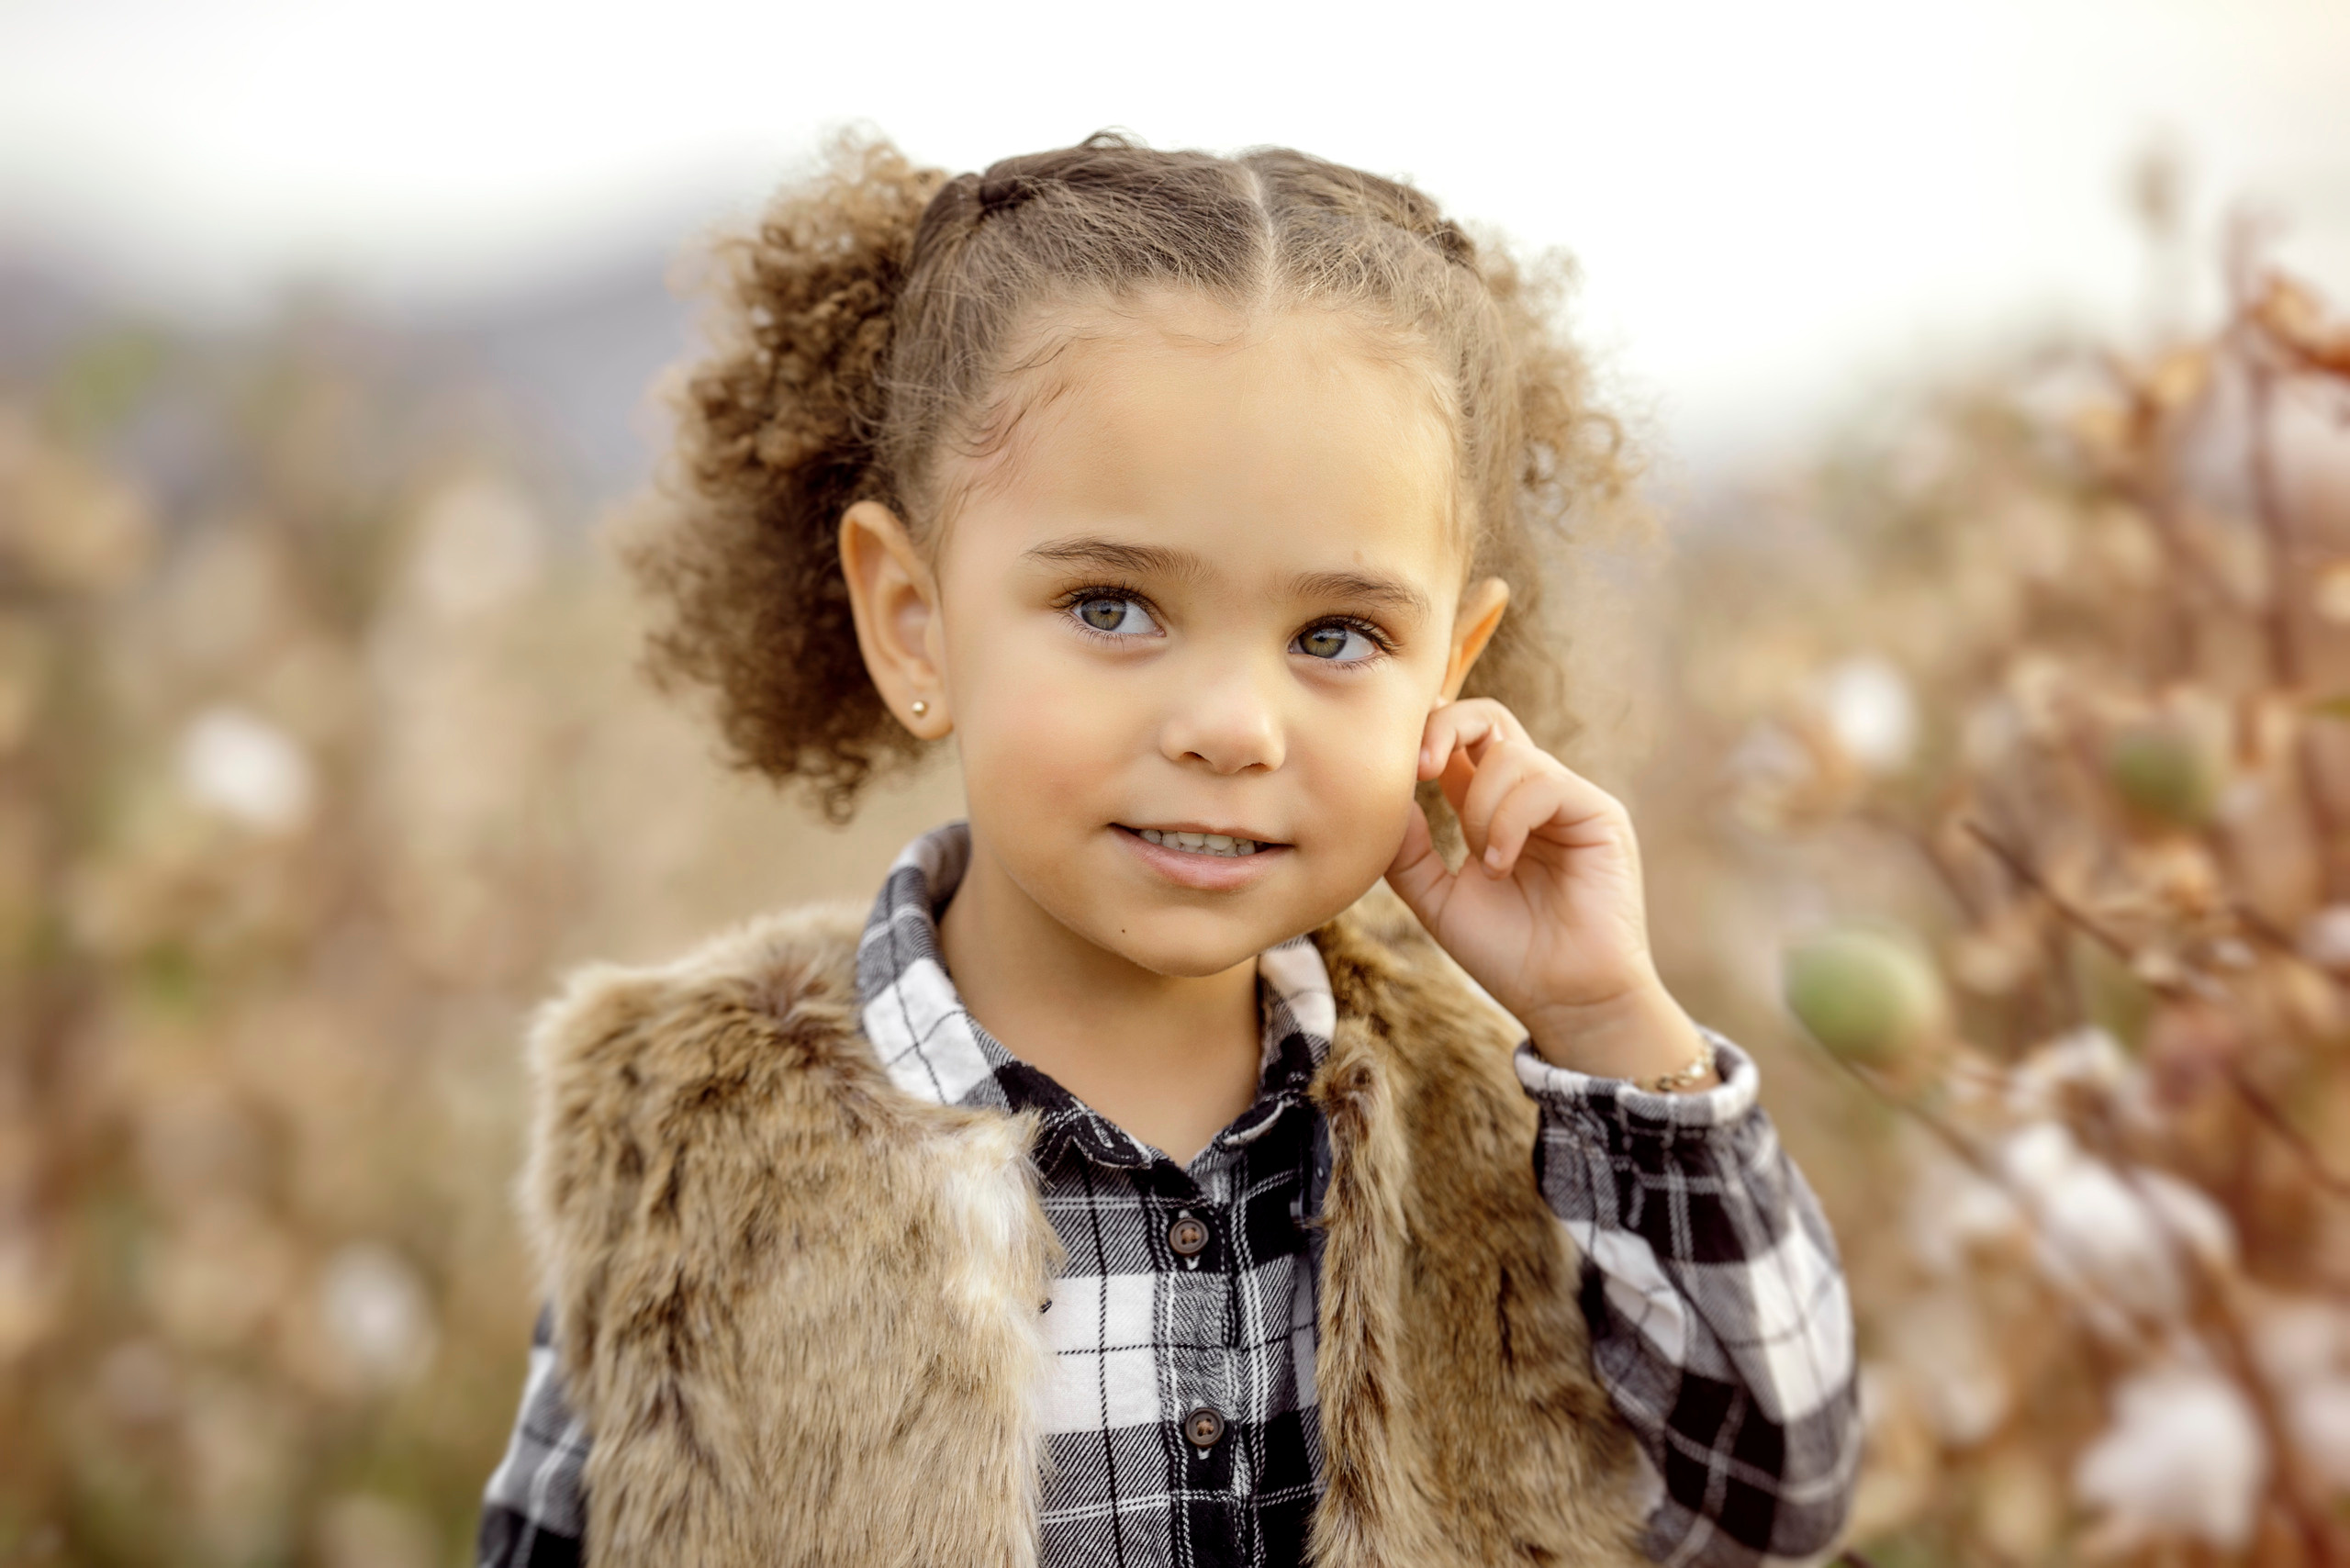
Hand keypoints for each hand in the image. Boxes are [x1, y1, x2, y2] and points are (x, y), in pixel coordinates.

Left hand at [1383, 699, 1713, 1086]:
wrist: (1564, 1000)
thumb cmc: (1506, 955)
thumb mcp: (1436, 899)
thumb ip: (1407, 851)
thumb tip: (1386, 797)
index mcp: (1489, 808)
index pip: (1458, 740)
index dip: (1425, 736)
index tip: (1400, 770)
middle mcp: (1529, 795)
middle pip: (1490, 717)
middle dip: (1446, 727)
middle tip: (1419, 768)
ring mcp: (1567, 800)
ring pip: (1511, 755)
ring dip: (1480, 808)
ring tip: (1486, 864)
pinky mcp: (1598, 814)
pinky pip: (1544, 783)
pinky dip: (1508, 822)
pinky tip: (1501, 865)